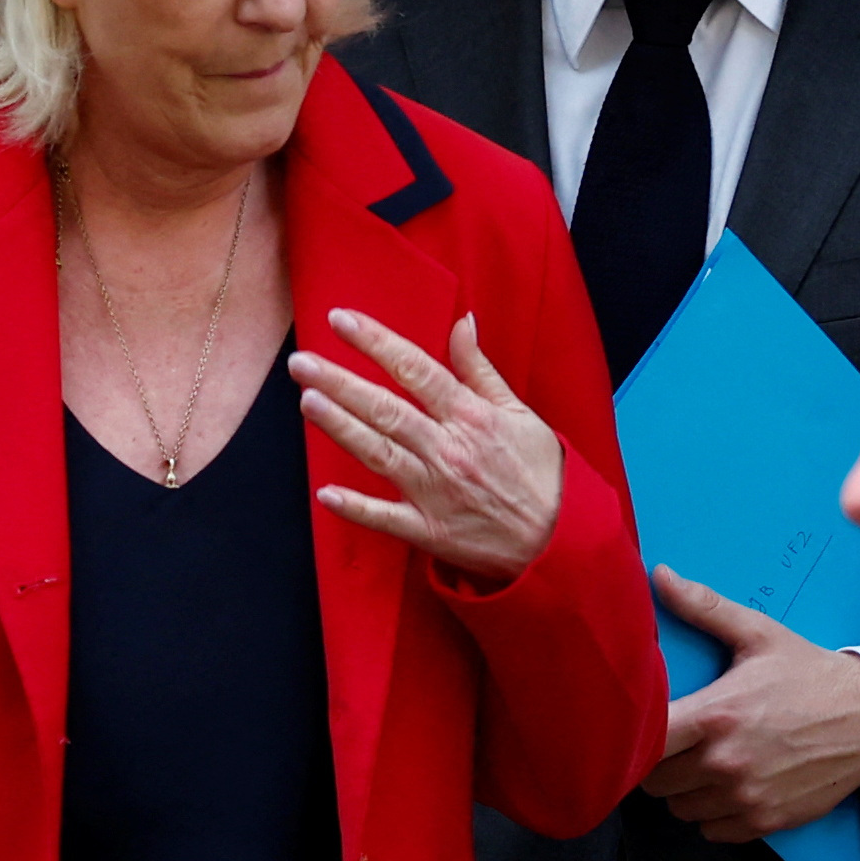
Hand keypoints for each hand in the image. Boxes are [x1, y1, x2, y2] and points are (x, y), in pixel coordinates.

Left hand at [294, 310, 563, 582]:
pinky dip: (356, 507)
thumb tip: (462, 322)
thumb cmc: (540, 472)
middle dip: (341, 382)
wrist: (558, 541)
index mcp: (470, 416)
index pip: (415, 369)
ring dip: (341, 427)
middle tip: (301, 361)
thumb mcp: (519, 412)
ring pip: (380, 453)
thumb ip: (481, 369)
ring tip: (307, 402)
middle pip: (386, 408)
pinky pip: (385, 518)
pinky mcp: (428, 530)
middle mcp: (448, 449)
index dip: (375, 342)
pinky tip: (325, 493)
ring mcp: (435, 491)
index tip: (340, 320)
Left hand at [639, 566, 859, 841]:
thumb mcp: (759, 635)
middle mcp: (726, 761)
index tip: (644, 728)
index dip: (636, 737)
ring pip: (680, 808)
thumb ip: (705, 608)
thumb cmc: (810, 675)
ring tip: (705, 764)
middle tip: (679, 744)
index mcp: (717, 714)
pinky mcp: (764, 820)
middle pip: (655, 781)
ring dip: (685, 790)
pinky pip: (711, 829)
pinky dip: (713, 814)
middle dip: (660, 764)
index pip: (647, 742)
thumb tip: (661, 575)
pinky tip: (729, 786)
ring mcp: (745, 795)